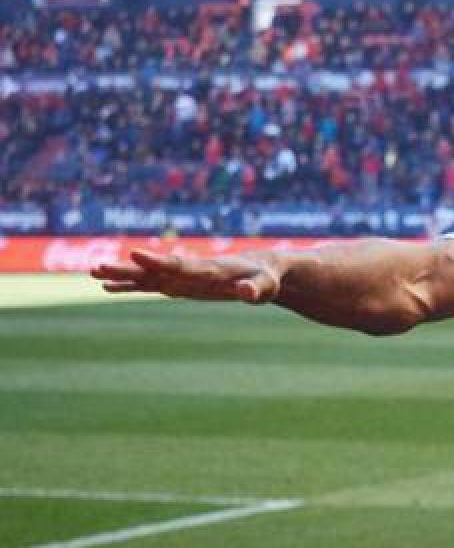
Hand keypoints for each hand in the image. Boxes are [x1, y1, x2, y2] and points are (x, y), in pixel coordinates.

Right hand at [90, 249, 281, 303]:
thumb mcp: (266, 286)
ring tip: (92, 273)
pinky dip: (130, 286)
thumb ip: (256, 290)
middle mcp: (191, 270)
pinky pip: (150, 285)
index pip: (180, 265)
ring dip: (122, 275)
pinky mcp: (180, 285)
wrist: (263, 269)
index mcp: (210, 269)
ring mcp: (183, 277)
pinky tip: (107, 288)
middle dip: (128, 268)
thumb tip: (246, 293)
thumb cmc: (267, 279)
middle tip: (99, 266)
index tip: (135, 254)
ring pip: (147, 276)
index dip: (158, 261)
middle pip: (155, 269)